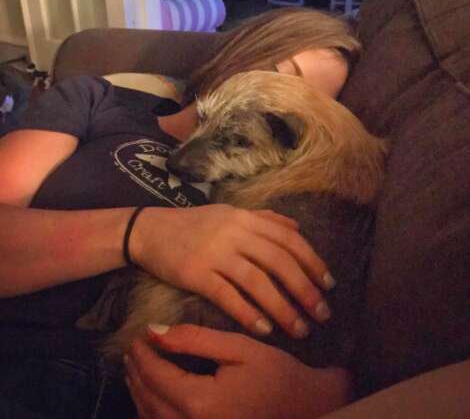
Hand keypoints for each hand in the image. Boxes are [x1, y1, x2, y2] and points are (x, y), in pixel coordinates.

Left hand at [125, 324, 351, 418]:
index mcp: (201, 403)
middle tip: (132, 349)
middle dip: (136, 372)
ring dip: (140, 392)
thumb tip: (154, 332)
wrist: (311, 410)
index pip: (157, 376)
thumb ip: (194, 340)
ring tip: (135, 368)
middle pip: (149, 400)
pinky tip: (153, 397)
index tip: (136, 335)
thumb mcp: (239, 348)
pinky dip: (153, 412)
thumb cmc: (278, 376)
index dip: (143, 354)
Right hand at [131, 205, 334, 337]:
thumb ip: (264, 218)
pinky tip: (264, 329)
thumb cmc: (194, 224)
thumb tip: (297, 228)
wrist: (149, 231)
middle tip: (322, 313)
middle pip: (278, 262)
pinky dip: (248, 314)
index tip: (328, 284)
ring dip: (282, 308)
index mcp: (245, 217)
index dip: (312, 262)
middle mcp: (234, 232)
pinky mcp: (196, 273)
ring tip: (299, 329)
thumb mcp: (229, 213)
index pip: (288, 239)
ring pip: (257, 282)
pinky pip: (228, 296)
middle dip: (305, 289)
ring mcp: (214, 252)